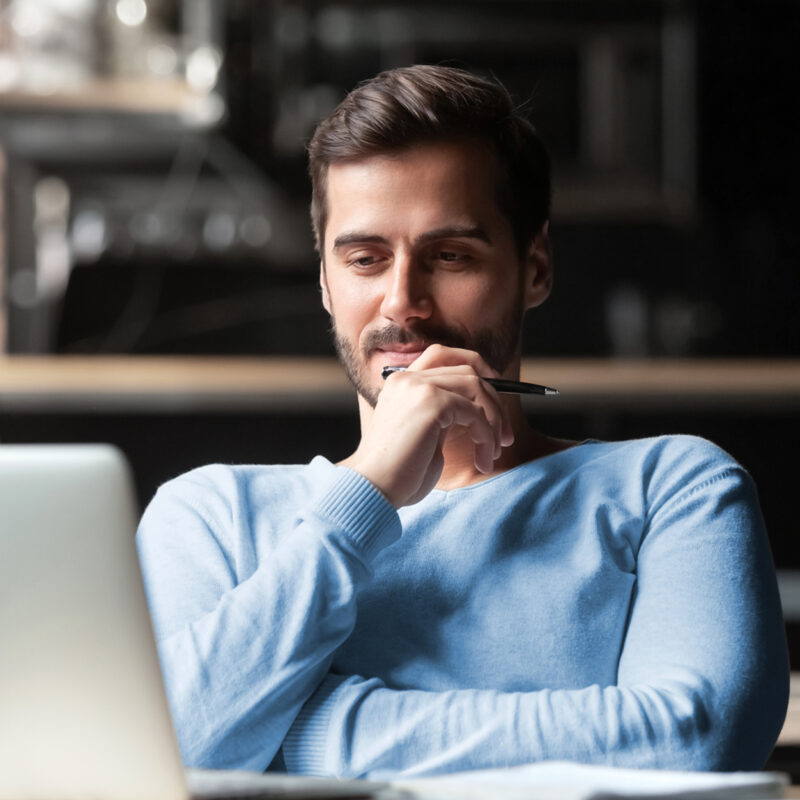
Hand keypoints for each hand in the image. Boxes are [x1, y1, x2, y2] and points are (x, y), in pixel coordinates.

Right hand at [342, 346, 513, 506]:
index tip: (496, 398)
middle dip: (495, 401)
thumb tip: (480, 410)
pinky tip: (482, 459)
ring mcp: (418, 386)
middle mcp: (408, 377)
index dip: (477, 369)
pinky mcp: (431, 402)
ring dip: (495, 420)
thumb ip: (444, 415)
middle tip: (505, 436)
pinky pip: (475, 412)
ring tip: (493, 451)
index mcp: (401, 382)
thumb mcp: (424, 434)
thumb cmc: (398, 473)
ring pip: (476, 386)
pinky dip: (486, 436)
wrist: (373, 489)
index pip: (444, 355)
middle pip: (468, 369)